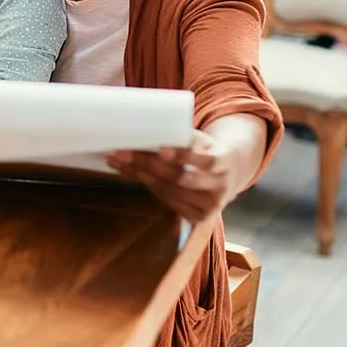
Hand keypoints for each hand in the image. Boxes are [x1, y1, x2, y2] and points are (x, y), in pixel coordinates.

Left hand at [107, 129, 234, 223]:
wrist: (227, 174)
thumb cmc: (206, 151)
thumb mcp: (201, 140)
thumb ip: (180, 137)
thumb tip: (145, 130)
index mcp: (224, 161)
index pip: (204, 160)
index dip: (182, 156)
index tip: (160, 150)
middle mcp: (219, 186)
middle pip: (181, 178)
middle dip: (148, 164)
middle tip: (123, 153)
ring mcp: (209, 205)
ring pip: (169, 191)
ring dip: (140, 175)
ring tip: (119, 161)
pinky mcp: (198, 216)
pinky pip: (167, 201)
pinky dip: (146, 185)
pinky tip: (129, 173)